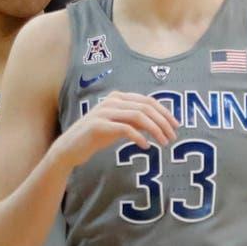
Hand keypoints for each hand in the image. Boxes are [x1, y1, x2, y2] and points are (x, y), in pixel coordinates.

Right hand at [58, 91, 176, 161]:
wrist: (70, 148)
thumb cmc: (96, 137)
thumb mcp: (119, 126)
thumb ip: (135, 121)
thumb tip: (157, 123)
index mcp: (118, 97)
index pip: (147, 100)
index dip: (164, 112)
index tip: (176, 125)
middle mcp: (112, 101)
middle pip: (146, 107)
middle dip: (163, 122)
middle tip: (173, 137)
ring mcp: (104, 112)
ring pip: (138, 116)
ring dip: (155, 130)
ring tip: (164, 143)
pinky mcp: (99, 126)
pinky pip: (125, 129)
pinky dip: (139, 137)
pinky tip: (146, 146)